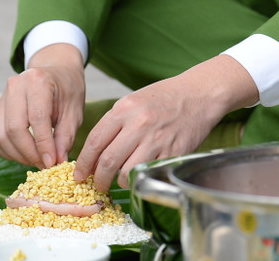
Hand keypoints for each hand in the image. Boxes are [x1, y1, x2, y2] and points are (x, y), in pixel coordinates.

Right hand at [0, 43, 85, 168]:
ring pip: (1, 136)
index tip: (52, 163)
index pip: (36, 118)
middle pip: (14, 129)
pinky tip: (24, 154)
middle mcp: (15, 86)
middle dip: (29, 153)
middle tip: (45, 165)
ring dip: (18, 155)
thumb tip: (57, 161)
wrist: (56, 72)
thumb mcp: (74, 111)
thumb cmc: (67, 91)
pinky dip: (7, 151)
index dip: (43, 145)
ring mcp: (2, 97)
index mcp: (38, 81)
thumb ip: (65, 137)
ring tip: (36, 160)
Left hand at [75, 55, 256, 190]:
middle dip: (98, 178)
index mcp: (124, 109)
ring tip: (118, 181)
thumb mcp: (133, 101)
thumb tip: (95, 152)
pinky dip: (139, 181)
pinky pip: (148, 174)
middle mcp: (138, 124)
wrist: (198, 95)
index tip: (80, 173)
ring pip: (126, 172)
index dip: (84, 163)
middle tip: (97, 184)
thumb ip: (113, 123)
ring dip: (118, 182)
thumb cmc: (164, 98)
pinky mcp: (172, 152)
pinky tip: (137, 178)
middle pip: (108, 161)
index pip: (94, 142)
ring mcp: (156, 140)